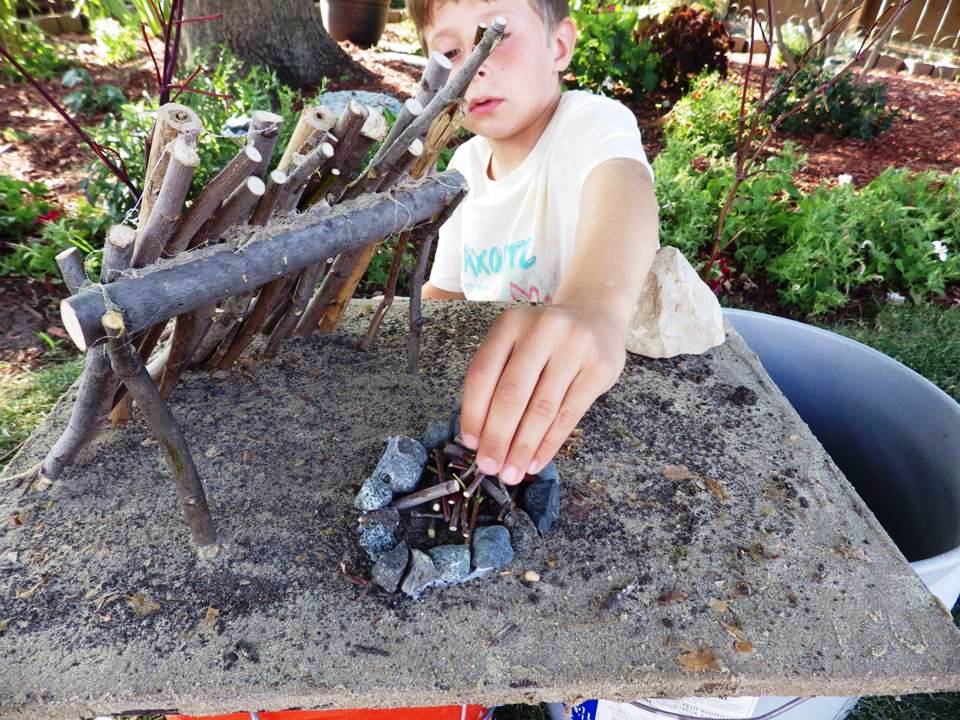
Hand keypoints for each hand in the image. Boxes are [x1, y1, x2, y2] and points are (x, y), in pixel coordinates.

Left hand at [458, 302, 626, 484]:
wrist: (596, 317)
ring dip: (523, 447)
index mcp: (510, 323)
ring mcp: (574, 347)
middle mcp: (542, 330)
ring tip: (513, 472)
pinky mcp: (599, 368)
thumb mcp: (517, 345)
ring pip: (541, 408)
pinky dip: (550, 443)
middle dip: (497, 436)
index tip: (470, 444)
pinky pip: (569, 414)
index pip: (482, 373)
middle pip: (511, 393)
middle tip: (490, 467)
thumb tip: (480, 438)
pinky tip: (537, 461)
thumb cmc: (546, 341)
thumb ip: (498, 379)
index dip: (473, 412)